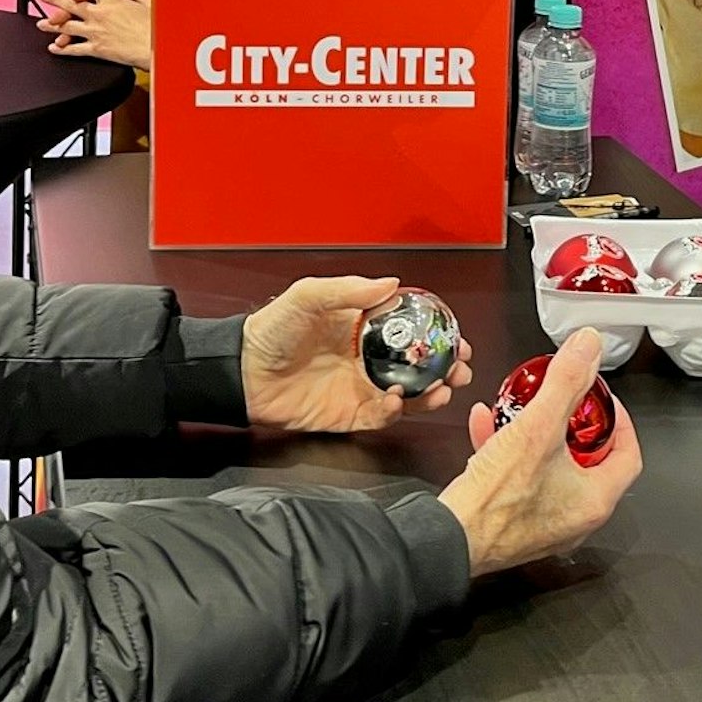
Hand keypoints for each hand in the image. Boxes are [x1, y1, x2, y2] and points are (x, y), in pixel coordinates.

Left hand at [37, 0, 153, 69]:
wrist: (156, 49)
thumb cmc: (155, 28)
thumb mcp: (149, 4)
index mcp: (112, 0)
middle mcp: (100, 14)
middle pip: (70, 4)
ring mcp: (95, 31)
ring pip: (67, 26)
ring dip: (52, 24)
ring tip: (41, 23)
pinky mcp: (96, 49)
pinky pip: (74, 49)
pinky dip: (62, 49)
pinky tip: (54, 47)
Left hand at [242, 277, 472, 432]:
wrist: (240, 373)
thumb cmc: (269, 330)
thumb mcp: (307, 296)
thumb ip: (349, 290)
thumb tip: (391, 283)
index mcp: (361, 327)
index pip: (410, 330)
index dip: (436, 333)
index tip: (456, 334)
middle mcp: (365, 358)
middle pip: (417, 365)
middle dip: (445, 368)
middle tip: (461, 367)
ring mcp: (359, 388)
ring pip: (408, 394)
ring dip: (430, 393)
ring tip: (442, 389)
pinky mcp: (348, 415)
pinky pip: (381, 417)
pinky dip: (395, 412)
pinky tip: (398, 401)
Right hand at [438, 329, 641, 575]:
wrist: (450, 539)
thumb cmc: (497, 499)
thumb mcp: (538, 426)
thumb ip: (566, 382)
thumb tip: (588, 346)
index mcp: (595, 499)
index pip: (628, 455)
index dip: (619, 422)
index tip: (603, 403)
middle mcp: (575, 519)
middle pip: (588, 460)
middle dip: (571, 425)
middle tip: (563, 403)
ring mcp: (545, 525)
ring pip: (550, 469)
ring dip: (535, 434)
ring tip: (519, 409)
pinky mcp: (514, 525)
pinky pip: (520, 481)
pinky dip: (508, 453)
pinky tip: (485, 426)